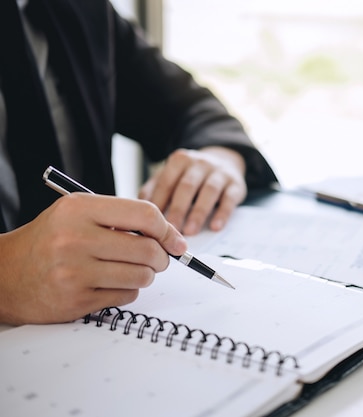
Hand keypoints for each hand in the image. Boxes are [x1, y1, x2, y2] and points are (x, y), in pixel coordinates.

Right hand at [0, 194, 186, 324]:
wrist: (5, 275)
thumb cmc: (51, 240)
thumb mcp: (78, 214)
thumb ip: (122, 218)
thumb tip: (172, 237)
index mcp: (79, 208)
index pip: (144, 214)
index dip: (168, 229)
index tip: (175, 241)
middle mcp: (75, 238)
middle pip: (148, 248)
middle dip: (161, 257)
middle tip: (157, 259)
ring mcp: (74, 272)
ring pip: (142, 275)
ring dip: (145, 275)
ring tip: (130, 270)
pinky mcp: (75, 300)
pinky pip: (126, 295)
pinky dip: (127, 291)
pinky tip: (109, 284)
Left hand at [139, 147, 246, 234]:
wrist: (225, 160)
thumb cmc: (192, 175)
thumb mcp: (172, 176)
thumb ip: (155, 189)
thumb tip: (139, 210)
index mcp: (180, 160)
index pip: (166, 181)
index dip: (159, 202)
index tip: (151, 222)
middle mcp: (200, 163)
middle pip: (187, 186)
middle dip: (177, 209)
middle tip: (170, 230)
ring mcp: (220, 172)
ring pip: (208, 191)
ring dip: (198, 212)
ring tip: (190, 231)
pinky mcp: (236, 184)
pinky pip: (229, 198)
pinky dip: (222, 213)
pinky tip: (215, 227)